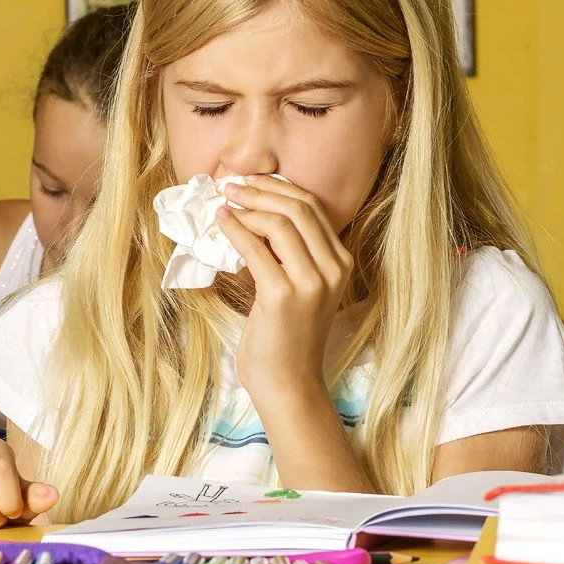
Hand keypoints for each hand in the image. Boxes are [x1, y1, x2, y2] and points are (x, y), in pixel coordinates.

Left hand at [214, 175, 352, 393]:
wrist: (288, 383)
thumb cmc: (287, 336)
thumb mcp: (300, 287)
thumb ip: (290, 253)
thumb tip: (257, 212)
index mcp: (341, 263)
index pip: (313, 208)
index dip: (279, 187)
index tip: (251, 180)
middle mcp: (333, 269)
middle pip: (298, 208)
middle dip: (261, 190)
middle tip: (232, 185)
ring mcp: (312, 283)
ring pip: (280, 223)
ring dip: (248, 207)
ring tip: (225, 203)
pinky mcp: (284, 296)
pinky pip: (256, 249)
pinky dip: (236, 229)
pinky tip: (221, 221)